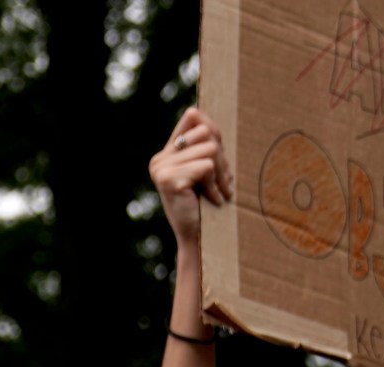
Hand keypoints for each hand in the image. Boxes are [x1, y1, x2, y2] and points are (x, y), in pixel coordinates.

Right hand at [150, 108, 231, 251]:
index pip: (193, 118)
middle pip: (206, 132)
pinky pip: (207, 166)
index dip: (213, 131)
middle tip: (225, 180)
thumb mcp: (205, 169)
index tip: (220, 157)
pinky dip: (215, 184)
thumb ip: (203, 144)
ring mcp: (161, 170)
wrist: (197, 238)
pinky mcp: (169, 180)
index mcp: (165, 155)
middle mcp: (158, 160)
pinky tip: (214, 199)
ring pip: (209, 149)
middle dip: (222, 155)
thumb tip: (194, 111)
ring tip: (220, 191)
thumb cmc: (206, 205)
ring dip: (222, 173)